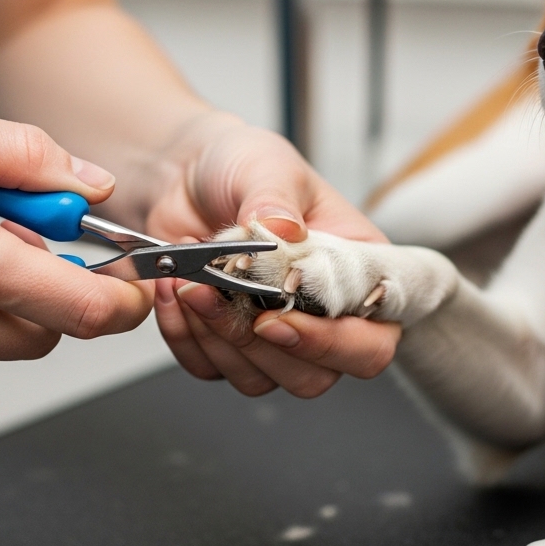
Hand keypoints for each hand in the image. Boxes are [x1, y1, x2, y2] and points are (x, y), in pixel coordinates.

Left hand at [148, 115, 399, 397]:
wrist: (181, 174)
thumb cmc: (241, 166)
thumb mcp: (266, 166)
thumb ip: (277, 197)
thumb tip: (286, 229)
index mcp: (355, 274)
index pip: (371, 341)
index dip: (333, 344)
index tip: (277, 317)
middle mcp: (321, 315)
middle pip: (315, 376)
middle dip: (260, 345)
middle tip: (218, 293)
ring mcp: (273, 335)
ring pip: (260, 380)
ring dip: (217, 337)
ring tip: (188, 282)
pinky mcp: (225, 342)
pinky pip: (209, 368)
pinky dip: (184, 336)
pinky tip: (172, 290)